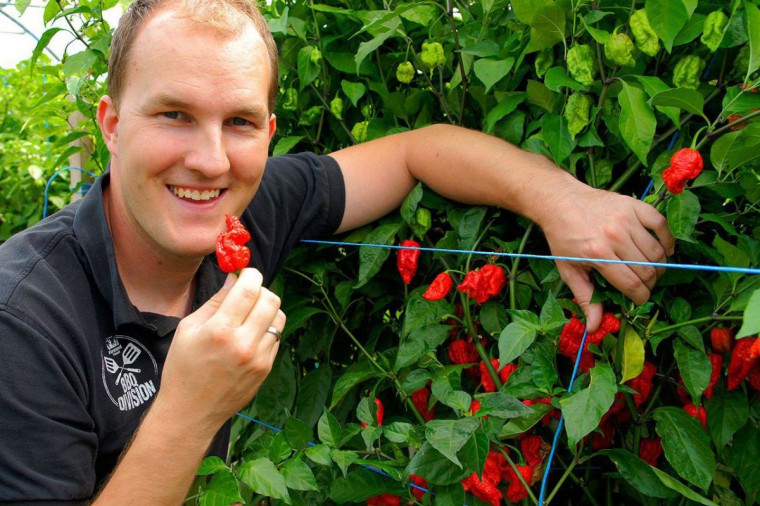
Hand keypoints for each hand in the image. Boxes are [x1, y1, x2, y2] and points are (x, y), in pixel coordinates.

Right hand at [155, 268, 283, 432]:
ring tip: (249, 315)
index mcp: (220, 331)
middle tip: (247, 294)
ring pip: (279, 317)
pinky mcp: (266, 369)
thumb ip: (216, 301)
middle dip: (261, 290)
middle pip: (271, 300)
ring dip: (267, 309)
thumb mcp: (188, 329)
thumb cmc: (183, 368)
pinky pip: (276, 337)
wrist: (190, 412)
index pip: (249, 289)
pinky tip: (249, 336)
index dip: (251, 274)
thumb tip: (235, 278)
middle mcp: (243, 344)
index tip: (245, 273)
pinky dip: (266, 330)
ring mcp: (258, 358)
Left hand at [540, 185, 674, 331]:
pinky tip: (662, 249)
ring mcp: (626, 218)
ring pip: (657, 251)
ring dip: (659, 265)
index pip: (631, 284)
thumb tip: (593, 327)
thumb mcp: (568, 270)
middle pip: (647, 270)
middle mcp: (614, 236)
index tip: (639, 299)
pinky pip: (662, 225)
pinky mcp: (634, 205)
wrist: (560, 201)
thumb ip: (585, 298)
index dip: (640, 297)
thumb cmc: (563, 237)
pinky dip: (667, 240)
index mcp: (597, 254)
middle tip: (643, 284)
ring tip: (650, 269)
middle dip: (649, 283)